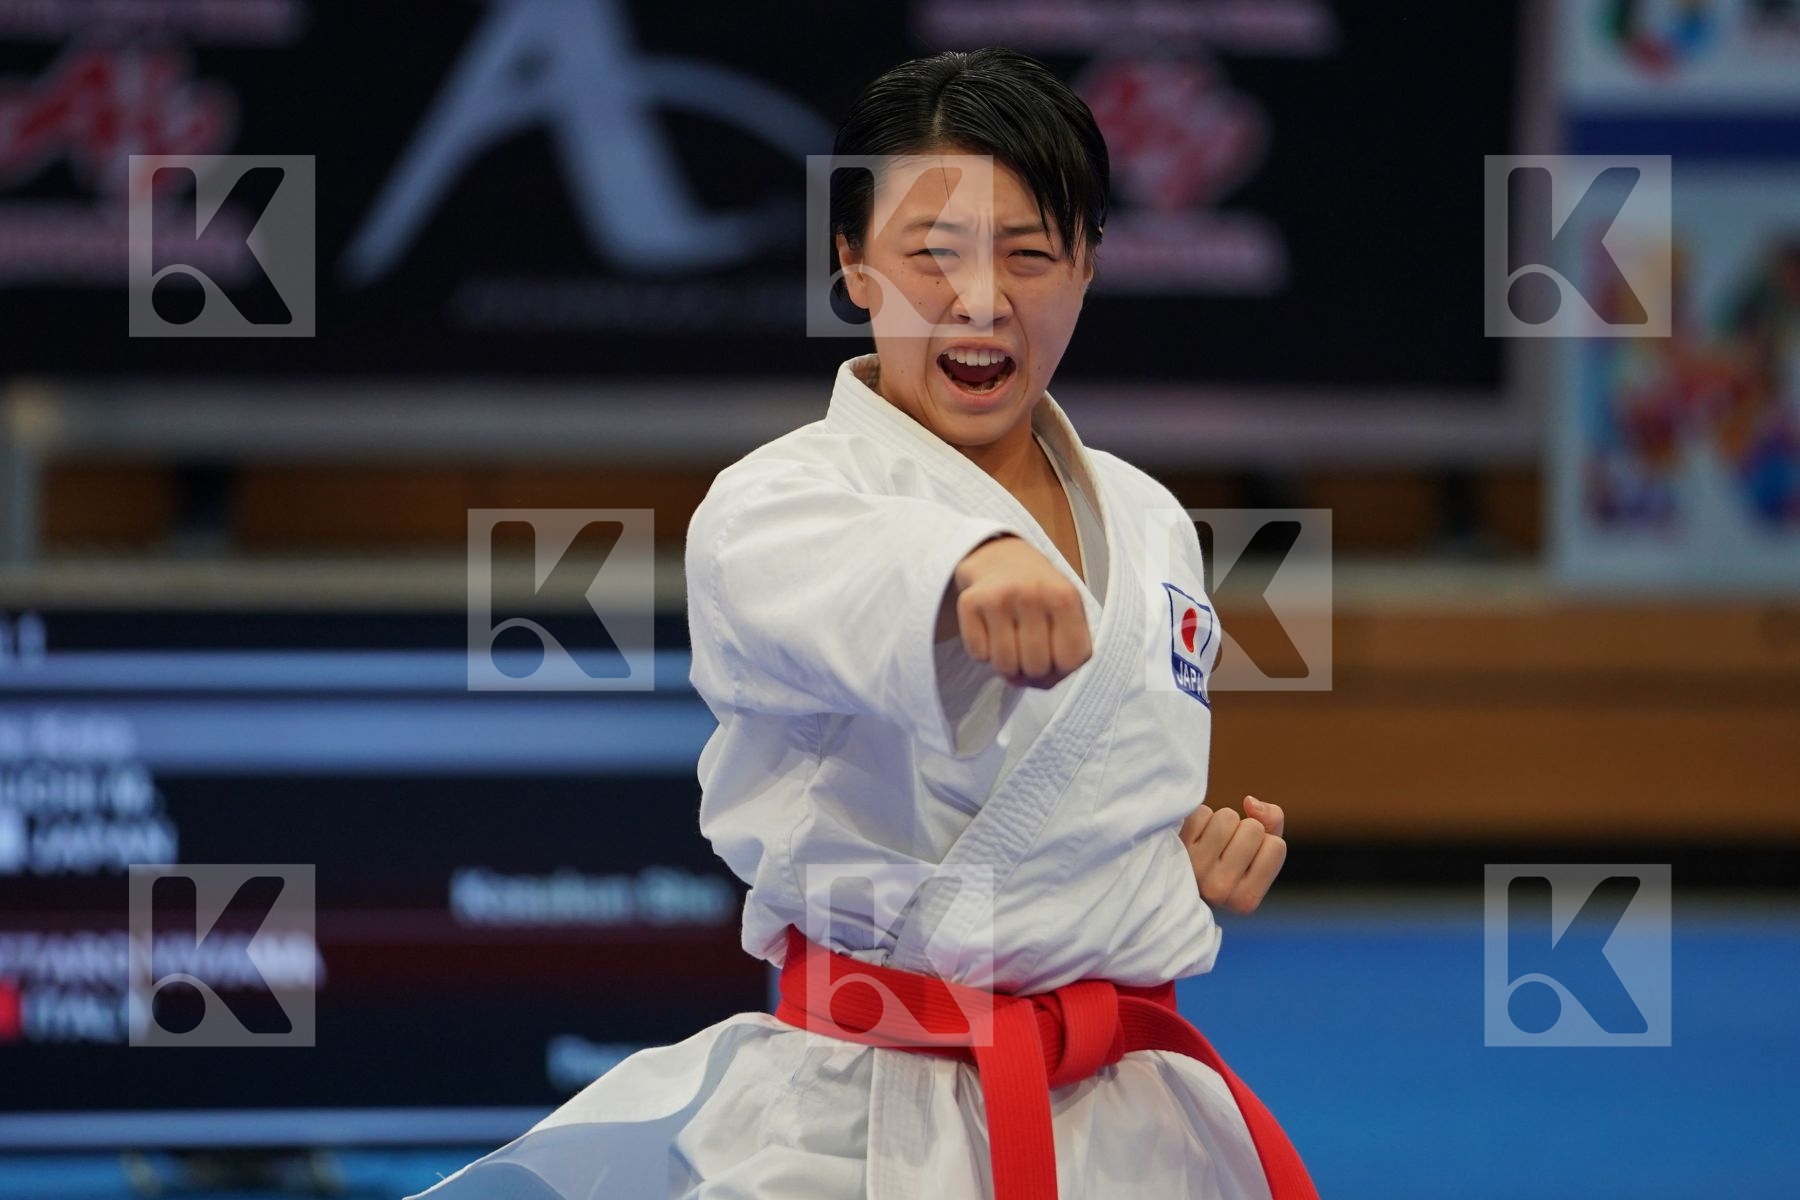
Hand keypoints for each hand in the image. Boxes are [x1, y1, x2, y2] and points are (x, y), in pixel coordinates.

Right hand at [937, 534, 1091, 688]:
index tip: (1053, 657)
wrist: (1000, 555)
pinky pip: (978, 655)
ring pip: (1005, 666)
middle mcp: (1033, 593)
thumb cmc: (1039, 595)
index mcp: (1066, 597)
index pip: (1071, 661)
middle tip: (1028, 652)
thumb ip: (1063, 654)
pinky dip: (984, 653)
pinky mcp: (970, 601)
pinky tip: (991, 631)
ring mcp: (1000, 596)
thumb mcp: (1067, 612)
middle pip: (1036, 667)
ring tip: (1010, 645)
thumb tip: (1025, 681)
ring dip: (1007, 666)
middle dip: (1032, 670)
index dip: (1061, 670)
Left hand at [1180, 796, 1286, 914]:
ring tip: (1213, 841)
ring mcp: (1195, 868)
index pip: (1276, 846)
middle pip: (1253, 828)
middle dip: (1245, 829)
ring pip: (1227, 817)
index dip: (1266, 842)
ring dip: (1224, 821)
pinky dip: (1203, 817)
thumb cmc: (1229, 865)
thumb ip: (1272, 823)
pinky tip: (1197, 836)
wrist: (1180, 878)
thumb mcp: (1259, 855)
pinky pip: (1202, 813)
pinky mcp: (1175, 848)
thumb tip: (1250, 802)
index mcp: (1246, 899)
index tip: (1251, 857)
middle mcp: (1220, 888)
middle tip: (1229, 847)